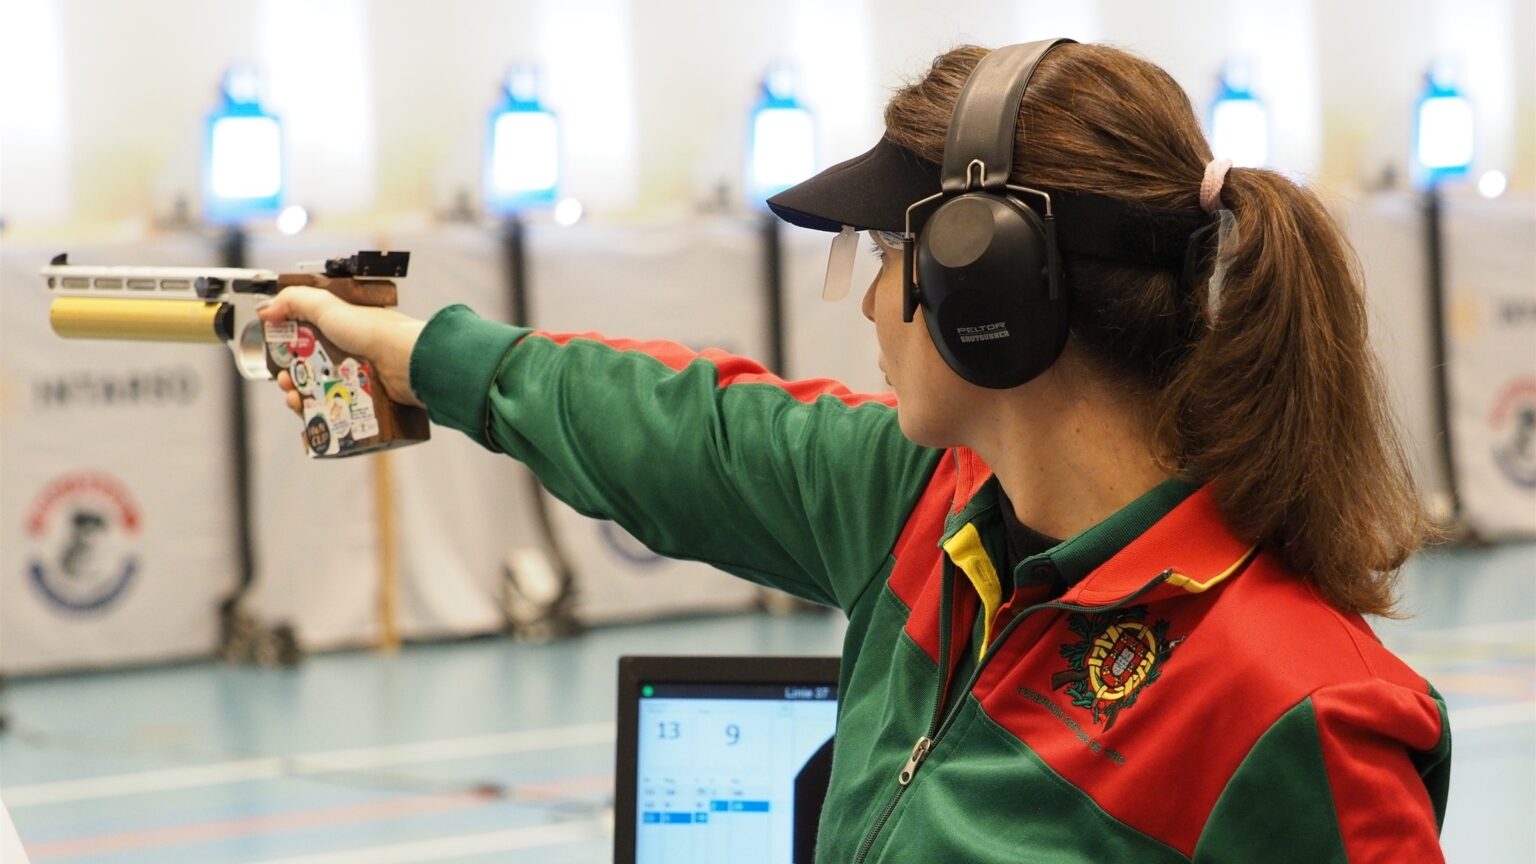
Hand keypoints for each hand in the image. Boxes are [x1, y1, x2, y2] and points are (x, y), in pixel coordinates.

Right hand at [255, 286, 426, 414]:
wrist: (407, 362)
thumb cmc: (374, 332)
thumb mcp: (328, 306)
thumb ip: (294, 301)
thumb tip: (266, 309)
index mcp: (342, 331)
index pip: (307, 342)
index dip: (288, 351)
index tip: (276, 358)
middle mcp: (350, 355)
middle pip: (310, 371)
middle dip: (289, 378)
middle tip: (284, 381)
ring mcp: (358, 380)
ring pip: (319, 393)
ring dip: (299, 397)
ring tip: (293, 398)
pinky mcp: (365, 403)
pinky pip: (336, 411)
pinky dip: (318, 413)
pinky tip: (308, 412)